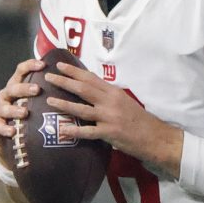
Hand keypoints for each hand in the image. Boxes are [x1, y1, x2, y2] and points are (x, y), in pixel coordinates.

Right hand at [0, 58, 45, 155]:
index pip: (21, 71)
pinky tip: (13, 131)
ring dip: (14, 109)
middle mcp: (7, 94)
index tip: (43, 65)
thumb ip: (49, 91)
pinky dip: (5, 128)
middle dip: (24, 88)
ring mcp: (0, 109)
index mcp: (17, 84)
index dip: (30, 66)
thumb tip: (72, 81)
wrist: (11, 135)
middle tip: (37, 90)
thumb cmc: (29, 113)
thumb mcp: (37, 100)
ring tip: (25, 113)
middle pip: (13, 87)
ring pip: (4, 107)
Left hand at [46, 62, 182, 176]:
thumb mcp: (125, 102)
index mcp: (114, 92)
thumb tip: (92, 91)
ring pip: (82, 108)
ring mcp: (109, 117)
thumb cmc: (140, 119)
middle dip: (64, 82)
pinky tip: (62, 129)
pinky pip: (88, 131)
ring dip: (64, 104)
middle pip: (83, 89)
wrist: (155, 136)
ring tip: (49, 101)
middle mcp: (110, 101)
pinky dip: (74, 130)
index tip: (60, 65)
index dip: (74, 71)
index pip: (91, 78)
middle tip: (48, 76)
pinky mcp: (109, 133)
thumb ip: (108, 96)